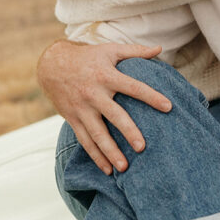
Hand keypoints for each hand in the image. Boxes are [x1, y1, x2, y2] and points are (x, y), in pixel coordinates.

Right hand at [36, 40, 171, 173]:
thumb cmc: (87, 57)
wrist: (52, 65)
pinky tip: (107, 170)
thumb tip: (160, 49)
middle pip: (114, 115)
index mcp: (106, 75)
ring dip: (110, 152)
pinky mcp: (73, 119)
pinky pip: (85, 141)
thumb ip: (135, 51)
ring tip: (124, 167)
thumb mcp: (110, 50)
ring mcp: (82, 108)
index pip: (133, 87)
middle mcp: (94, 93)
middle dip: (128, 131)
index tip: (168, 107)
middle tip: (142, 147)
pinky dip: (95, 156)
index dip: (151, 96)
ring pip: (97, 134)